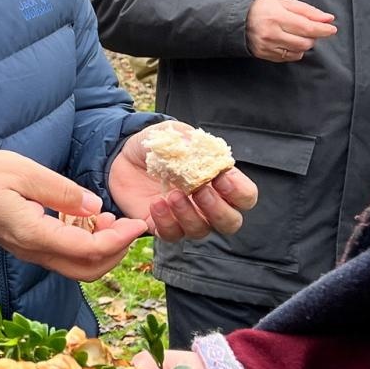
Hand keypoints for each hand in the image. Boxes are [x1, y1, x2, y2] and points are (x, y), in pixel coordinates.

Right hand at [0, 149, 146, 280]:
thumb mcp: (24, 172)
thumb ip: (62, 191)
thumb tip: (95, 207)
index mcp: (34, 234)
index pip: (87, 250)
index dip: (118, 240)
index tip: (136, 223)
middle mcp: (34, 251)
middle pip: (87, 271)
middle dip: (116, 252)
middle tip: (128, 225)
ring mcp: (31, 253)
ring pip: (77, 268)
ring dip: (102, 250)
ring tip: (110, 219)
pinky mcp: (30, 248)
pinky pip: (64, 257)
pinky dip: (86, 245)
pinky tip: (88, 219)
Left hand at [108, 125, 258, 241]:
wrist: (124, 158)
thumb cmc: (157, 146)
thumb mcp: (170, 134)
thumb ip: (186, 138)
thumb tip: (196, 145)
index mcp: (219, 181)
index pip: (245, 196)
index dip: (239, 191)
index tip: (220, 176)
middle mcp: (208, 204)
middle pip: (230, 223)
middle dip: (218, 209)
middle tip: (200, 190)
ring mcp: (186, 218)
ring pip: (201, 230)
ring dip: (189, 215)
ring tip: (173, 194)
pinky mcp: (163, 226)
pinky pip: (172, 235)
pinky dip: (166, 222)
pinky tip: (156, 204)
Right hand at [246, 0, 337, 61]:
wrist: (236, 17)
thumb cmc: (262, 6)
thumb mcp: (284, 1)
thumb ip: (307, 11)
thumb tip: (328, 19)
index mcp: (277, 16)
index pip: (307, 27)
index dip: (323, 30)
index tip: (332, 29)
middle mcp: (271, 33)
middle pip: (305, 42)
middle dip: (312, 37)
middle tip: (309, 29)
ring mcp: (267, 46)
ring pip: (298, 52)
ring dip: (304, 44)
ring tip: (297, 35)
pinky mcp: (263, 54)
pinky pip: (287, 57)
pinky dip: (294, 51)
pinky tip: (288, 42)